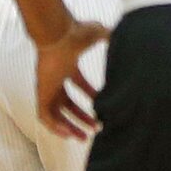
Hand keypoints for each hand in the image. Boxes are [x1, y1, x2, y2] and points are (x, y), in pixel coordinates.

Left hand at [34, 21, 109, 140]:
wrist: (59, 34)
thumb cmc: (77, 32)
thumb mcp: (100, 33)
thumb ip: (112, 36)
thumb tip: (128, 34)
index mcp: (68, 66)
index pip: (78, 84)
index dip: (90, 95)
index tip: (101, 104)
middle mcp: (56, 79)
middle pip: (67, 104)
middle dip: (81, 117)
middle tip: (94, 128)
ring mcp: (48, 87)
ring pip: (56, 114)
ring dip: (69, 126)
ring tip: (83, 138)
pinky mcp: (41, 94)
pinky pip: (45, 117)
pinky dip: (55, 127)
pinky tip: (69, 133)